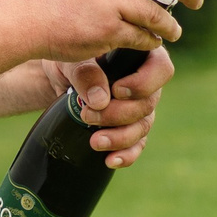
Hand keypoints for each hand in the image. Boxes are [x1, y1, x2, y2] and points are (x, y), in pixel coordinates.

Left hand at [62, 46, 172, 167]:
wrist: (56, 80)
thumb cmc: (70, 61)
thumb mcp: (72, 60)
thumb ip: (85, 72)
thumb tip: (100, 100)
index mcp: (140, 56)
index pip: (161, 68)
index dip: (144, 83)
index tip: (117, 91)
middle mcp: (146, 83)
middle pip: (148, 103)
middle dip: (119, 114)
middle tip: (88, 115)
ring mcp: (140, 108)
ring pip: (143, 127)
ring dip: (120, 137)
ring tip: (95, 142)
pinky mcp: (130, 129)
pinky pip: (136, 145)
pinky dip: (125, 155)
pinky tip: (110, 160)